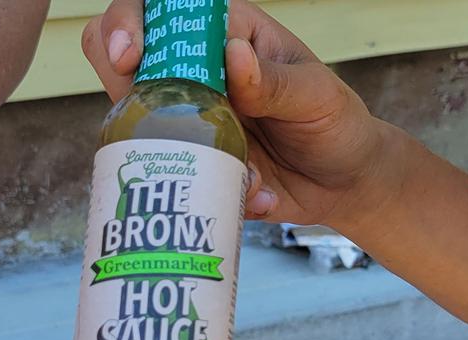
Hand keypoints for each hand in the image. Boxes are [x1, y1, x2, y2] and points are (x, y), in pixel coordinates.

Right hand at [84, 0, 397, 227]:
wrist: (345, 183)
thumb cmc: (334, 122)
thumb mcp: (317, 95)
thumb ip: (276, 81)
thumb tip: (234, 54)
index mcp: (224, 36)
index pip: (160, 11)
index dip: (129, 23)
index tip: (130, 55)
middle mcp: (195, 77)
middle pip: (122, 62)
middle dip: (122, 86)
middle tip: (153, 117)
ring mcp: (188, 122)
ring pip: (137, 126)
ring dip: (171, 150)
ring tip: (239, 165)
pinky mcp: (194, 167)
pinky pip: (178, 180)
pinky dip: (213, 192)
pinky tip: (259, 194)